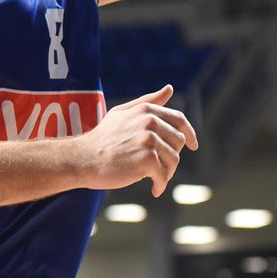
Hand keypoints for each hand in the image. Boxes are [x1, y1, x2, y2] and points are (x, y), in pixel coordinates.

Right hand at [78, 85, 197, 196]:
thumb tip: (170, 88)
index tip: (193, 145)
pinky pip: (164, 175)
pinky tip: (154, 190)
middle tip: (159, 169)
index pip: (179, 120)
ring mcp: (149, 139)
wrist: (83, 158)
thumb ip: (148, 101)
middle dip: (171, 157)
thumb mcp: (123, 113)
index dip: (189, 133)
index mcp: (147, 110)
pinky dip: (160, 185)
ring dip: (166, 173)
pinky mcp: (147, 159)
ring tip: (155, 180)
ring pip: (173, 160)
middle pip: (178, 143)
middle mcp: (150, 121)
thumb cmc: (102, 138)